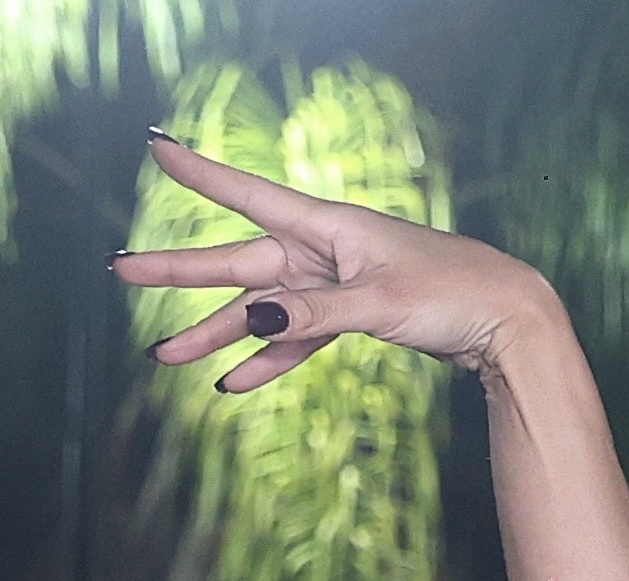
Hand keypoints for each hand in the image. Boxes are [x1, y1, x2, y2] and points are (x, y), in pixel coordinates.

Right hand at [118, 136, 556, 389]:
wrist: (507, 319)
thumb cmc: (451, 293)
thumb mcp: (379, 304)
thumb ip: (313, 314)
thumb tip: (253, 319)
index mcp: (328, 227)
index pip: (248, 195)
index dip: (200, 173)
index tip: (155, 148)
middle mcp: (323, 251)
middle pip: (239, 262)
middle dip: (180, 273)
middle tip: (122, 273)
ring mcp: (333, 286)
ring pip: (261, 310)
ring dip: (217, 334)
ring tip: (166, 357)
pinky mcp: (350, 319)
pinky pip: (296, 340)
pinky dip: (268, 361)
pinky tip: (234, 384)